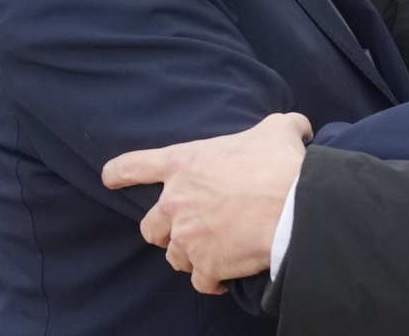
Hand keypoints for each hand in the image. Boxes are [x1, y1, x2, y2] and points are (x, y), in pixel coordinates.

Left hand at [101, 113, 311, 293]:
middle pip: (150, 226)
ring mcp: (187, 237)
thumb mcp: (278, 130)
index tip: (109, 178)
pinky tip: (227, 277)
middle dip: (165, 230)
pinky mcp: (205, 266)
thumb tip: (298, 128)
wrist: (294, 206)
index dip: (120, 172)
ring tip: (215, 252)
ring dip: (191, 255)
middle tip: (191, 228)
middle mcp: (176, 202)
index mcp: (185, 164)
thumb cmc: (280, 164)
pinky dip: (212, 280)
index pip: (135, 166)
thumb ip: (280, 126)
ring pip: (174, 256)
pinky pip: (200, 281)